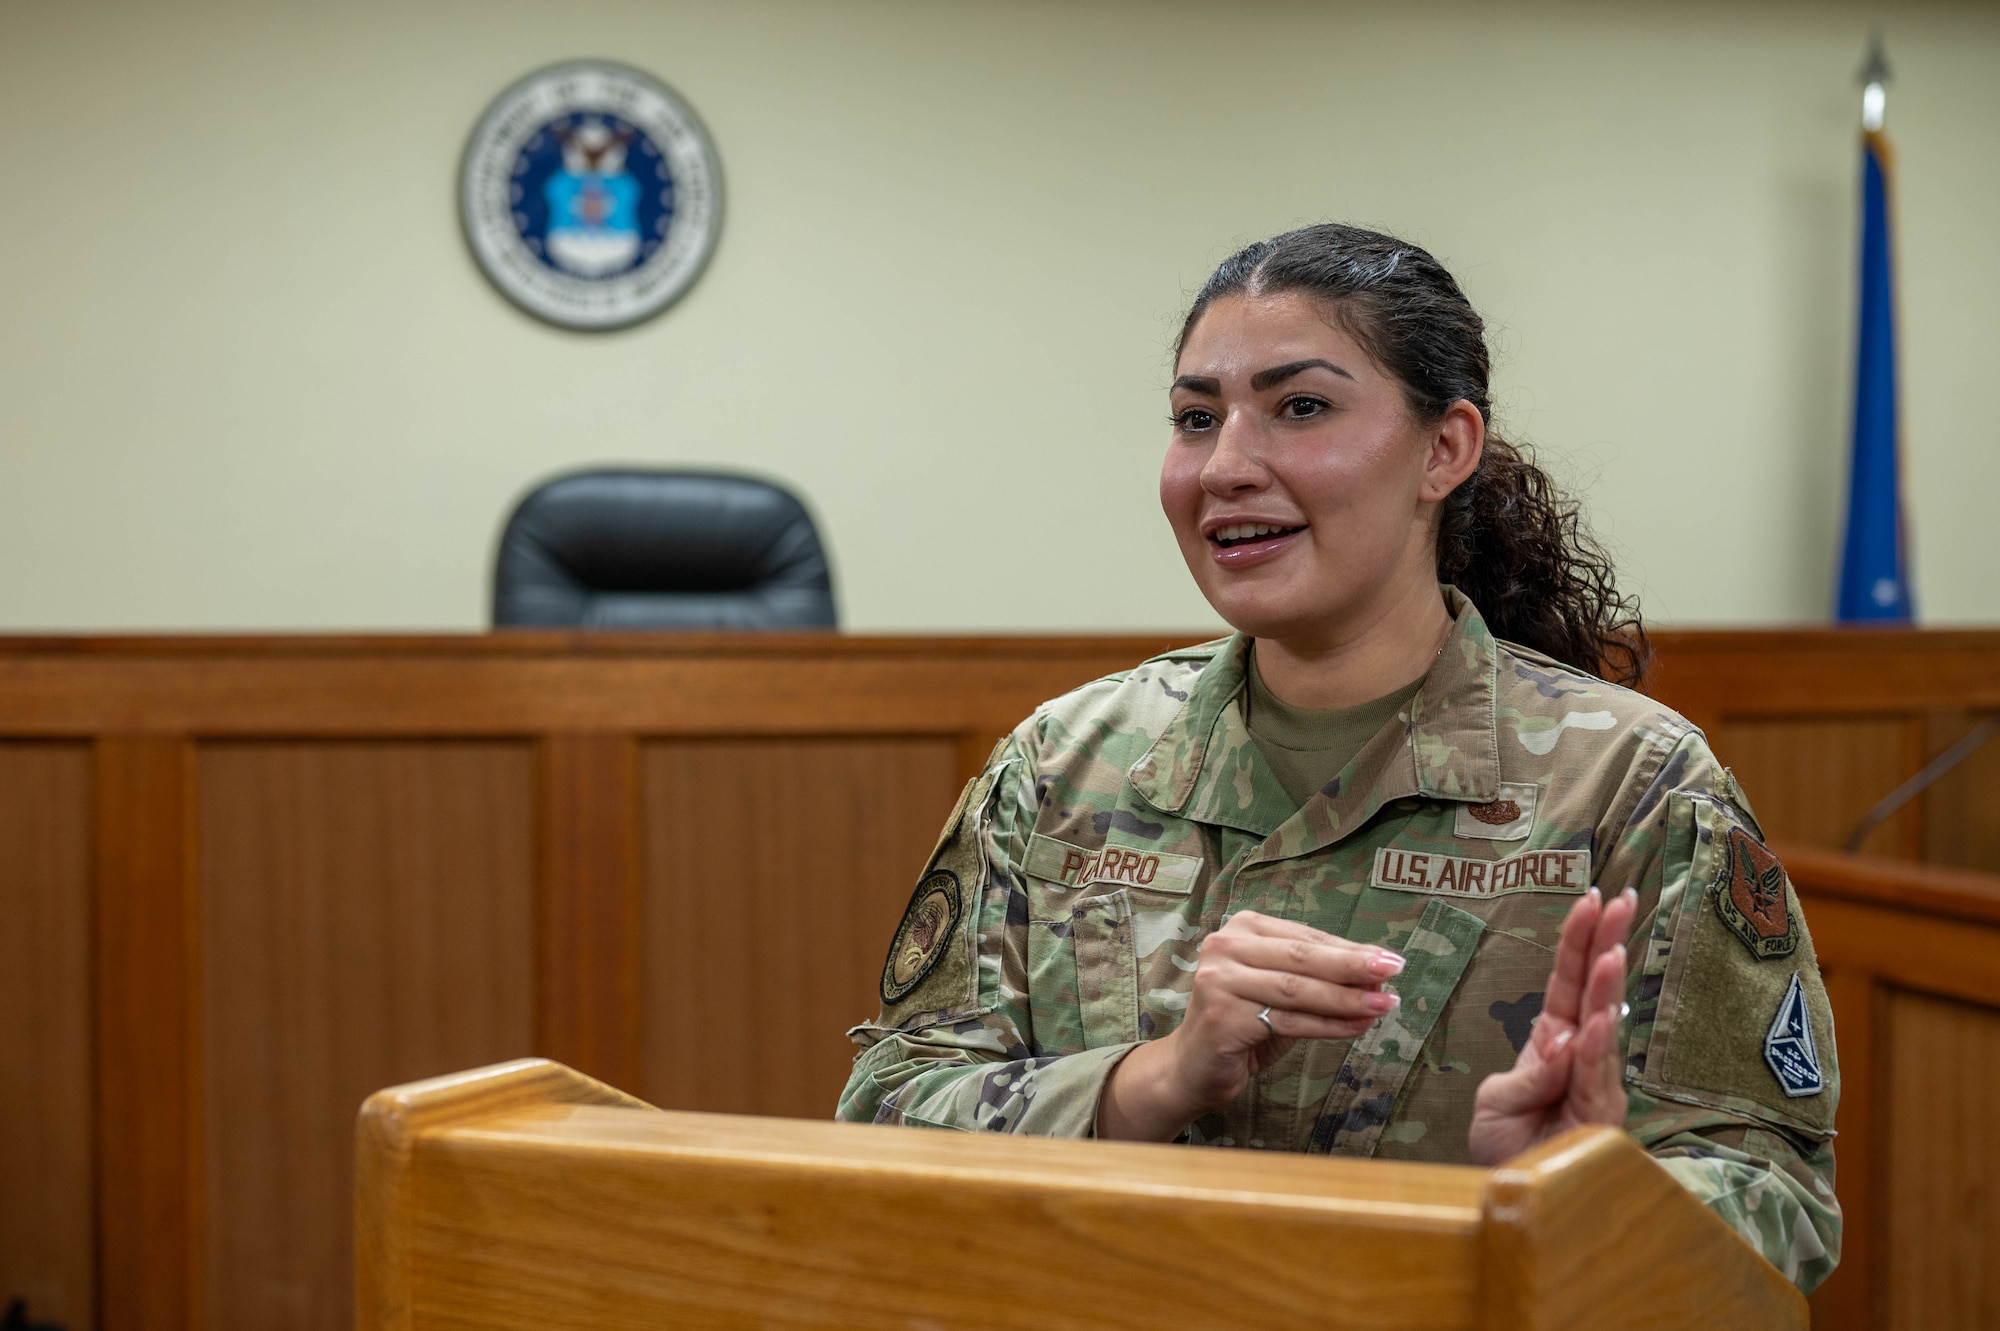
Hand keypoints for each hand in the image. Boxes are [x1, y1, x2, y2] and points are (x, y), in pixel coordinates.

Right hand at [1099, 911, 1403, 1140]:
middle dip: (1353, 966)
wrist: (1194, 1067)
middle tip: (1394, 971)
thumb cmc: (1245, 1024)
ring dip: (1347, 998)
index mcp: (1242, 929)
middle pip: (1302, 958)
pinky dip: (1328, 1025)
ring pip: (1298, 990)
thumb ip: (1317, 978)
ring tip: (1385, 1004)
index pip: (1306, 938)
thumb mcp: (1281, 992)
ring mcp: (1219, 979)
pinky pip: (1288, 1021)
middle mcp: (1225, 946)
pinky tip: (1358, 1026)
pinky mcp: (1222, 1016)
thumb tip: (1376, 975)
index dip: (1350, 949)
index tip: (1390, 959)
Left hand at [1468, 886, 1635, 1164]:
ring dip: (1606, 990)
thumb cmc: (1505, 1143)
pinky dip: (1596, 1049)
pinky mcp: (1598, 1119)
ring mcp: (1595, 1085)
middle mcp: (1581, 1055)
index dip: (1579, 940)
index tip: (1592, 898)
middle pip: (1596, 991)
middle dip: (1609, 943)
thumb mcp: (1499, 1100)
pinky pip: (1595, 1077)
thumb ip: (1528, 1072)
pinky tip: (1599, 1022)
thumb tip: (1563, 1041)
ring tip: (1611, 951)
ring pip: (1601, 1028)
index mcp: (1553, 1039)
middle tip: (1623, 901)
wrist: (1509, 1194)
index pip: (1567, 981)